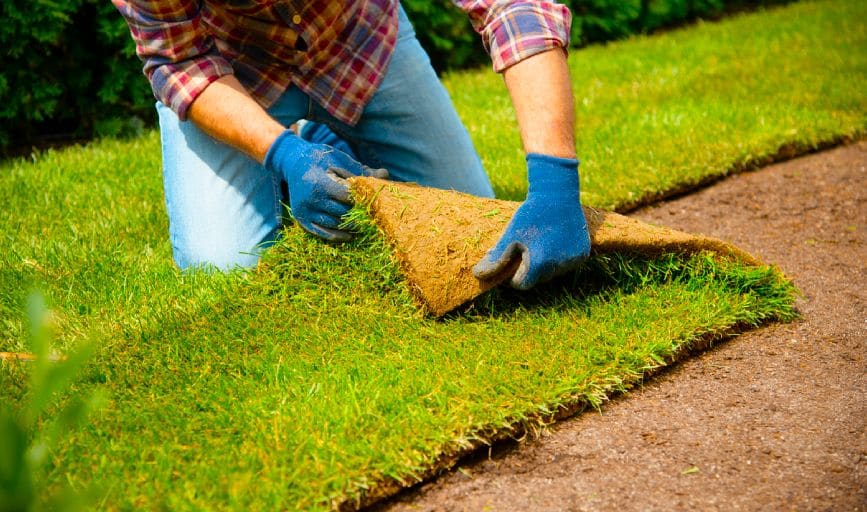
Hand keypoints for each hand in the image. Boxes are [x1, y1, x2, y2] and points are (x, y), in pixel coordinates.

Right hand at [264, 130, 387, 240]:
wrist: (292, 162)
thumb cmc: (320, 159)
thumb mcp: (339, 160)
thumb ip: (360, 170)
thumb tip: (385, 175)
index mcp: (320, 183)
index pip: (347, 197)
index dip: (362, 200)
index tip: (375, 202)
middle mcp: (311, 200)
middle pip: (342, 213)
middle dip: (360, 215)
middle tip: (375, 217)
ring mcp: (305, 211)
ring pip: (334, 224)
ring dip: (350, 226)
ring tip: (365, 225)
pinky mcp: (301, 219)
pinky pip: (322, 233)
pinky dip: (337, 236)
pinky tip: (350, 235)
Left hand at [473, 153, 590, 289]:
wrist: (558, 194)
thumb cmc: (530, 215)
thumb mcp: (510, 236)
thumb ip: (496, 259)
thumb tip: (479, 275)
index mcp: (539, 263)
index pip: (522, 284)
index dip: (512, 277)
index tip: (509, 263)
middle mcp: (559, 266)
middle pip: (537, 279)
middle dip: (528, 269)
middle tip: (523, 250)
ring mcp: (573, 261)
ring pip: (552, 273)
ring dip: (544, 264)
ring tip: (539, 243)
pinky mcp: (583, 255)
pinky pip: (566, 264)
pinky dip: (558, 258)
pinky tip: (553, 242)